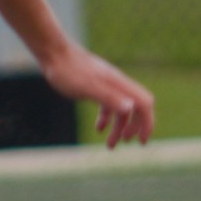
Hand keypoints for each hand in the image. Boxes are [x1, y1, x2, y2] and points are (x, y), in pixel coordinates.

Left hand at [39, 42, 155, 149]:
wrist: (54, 54)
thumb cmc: (69, 71)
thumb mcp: (88, 88)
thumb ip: (110, 98)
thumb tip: (131, 108)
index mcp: (120, 85)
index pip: (145, 104)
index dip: (147, 123)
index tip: (141, 142)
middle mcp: (118, 84)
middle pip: (137, 108)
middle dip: (133, 128)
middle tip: (125, 143)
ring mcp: (108, 85)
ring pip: (121, 109)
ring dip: (118, 128)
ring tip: (110, 145)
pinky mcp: (96, 86)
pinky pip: (108, 105)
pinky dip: (106, 119)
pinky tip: (98, 128)